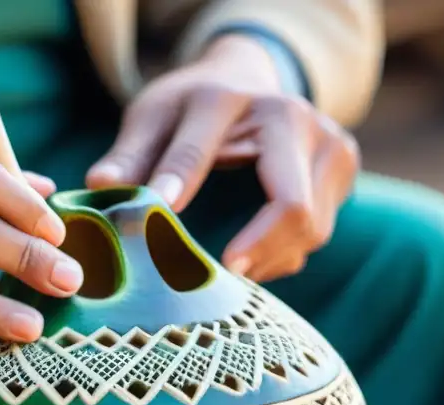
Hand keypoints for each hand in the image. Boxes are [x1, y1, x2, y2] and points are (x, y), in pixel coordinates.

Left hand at [87, 35, 359, 282]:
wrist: (246, 85)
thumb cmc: (189, 110)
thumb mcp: (152, 118)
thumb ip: (129, 155)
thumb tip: (100, 187)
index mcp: (230, 99)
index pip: (199, 154)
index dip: (178, 192)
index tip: (154, 232)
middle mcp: (294, 117)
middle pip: (291, 208)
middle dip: (254, 253)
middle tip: (218, 281)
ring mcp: (330, 145)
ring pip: (310, 230)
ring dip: (267, 260)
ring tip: (227, 271)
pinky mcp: (343, 174)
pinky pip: (314, 235)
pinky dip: (280, 256)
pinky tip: (247, 256)